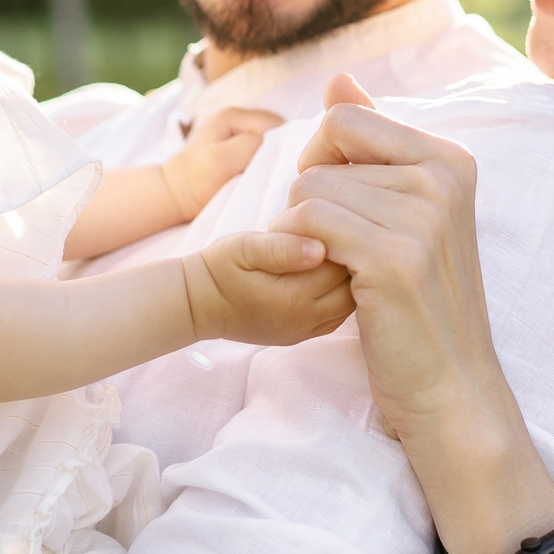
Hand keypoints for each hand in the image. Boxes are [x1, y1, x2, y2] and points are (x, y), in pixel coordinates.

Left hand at [162, 106, 282, 219]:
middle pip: (277, 132)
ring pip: (271, 142)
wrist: (174, 196)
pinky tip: (259, 176)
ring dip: (273, 159)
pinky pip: (262, 151)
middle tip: (275, 175)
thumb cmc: (195, 181)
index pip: (277, 125)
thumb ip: (250, 145)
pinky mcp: (237, 147)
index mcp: (233, 115)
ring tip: (266, 177)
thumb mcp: (221, 161)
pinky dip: (265, 163)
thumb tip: (278, 143)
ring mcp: (236, 131)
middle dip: (280, 151)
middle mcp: (237, 117)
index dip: (284, 146)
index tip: (281, 170)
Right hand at [182, 229, 353, 345]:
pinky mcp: (303, 334)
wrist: (199, 303)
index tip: (335, 219)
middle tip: (341, 232)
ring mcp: (306, 331)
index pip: (343, 263)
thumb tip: (320, 247)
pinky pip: (338, 315)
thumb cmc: (221, 268)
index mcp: (293, 296)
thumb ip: (281, 247)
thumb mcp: (244, 247)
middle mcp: (305, 319)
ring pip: (351, 303)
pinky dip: (341, 294)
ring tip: (335, 251)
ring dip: (350, 277)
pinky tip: (330, 273)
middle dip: (353, 258)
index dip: (345, 237)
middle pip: (354, 286)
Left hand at [274, 76, 512, 448]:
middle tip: (331, 245)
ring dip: (300, 231)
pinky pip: (308, 221)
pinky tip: (323, 277)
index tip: (336, 207)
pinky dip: (297, 249)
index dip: (321, 161)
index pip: (347, 119)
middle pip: (323, 153)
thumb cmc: (420, 303)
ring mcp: (423, 216)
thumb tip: (339, 80)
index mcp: (451, 160)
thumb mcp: (408, 214)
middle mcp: (443, 177)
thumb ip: (374, 144)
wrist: (450, 386)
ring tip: (332, 267)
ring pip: (309, 189)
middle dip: (307, 196)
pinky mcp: (394, 258)